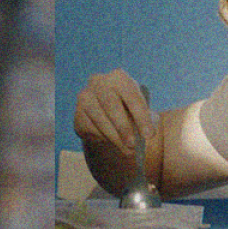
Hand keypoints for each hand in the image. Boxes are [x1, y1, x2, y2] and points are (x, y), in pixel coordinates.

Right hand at [73, 69, 153, 191]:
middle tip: (133, 146)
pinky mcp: (78, 114)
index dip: (142, 117)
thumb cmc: (130, 110)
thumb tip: (146, 135)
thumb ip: (146, 120)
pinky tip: (112, 141)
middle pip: (112, 107)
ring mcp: (85, 98)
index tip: (149, 135)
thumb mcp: (142, 111)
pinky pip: (91, 129)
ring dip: (115, 139)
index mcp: (119, 77)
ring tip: (128, 151)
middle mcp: (99, 82)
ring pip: (100, 120)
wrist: (108, 115)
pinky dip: (104, 139)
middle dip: (124, 128)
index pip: (132, 97)